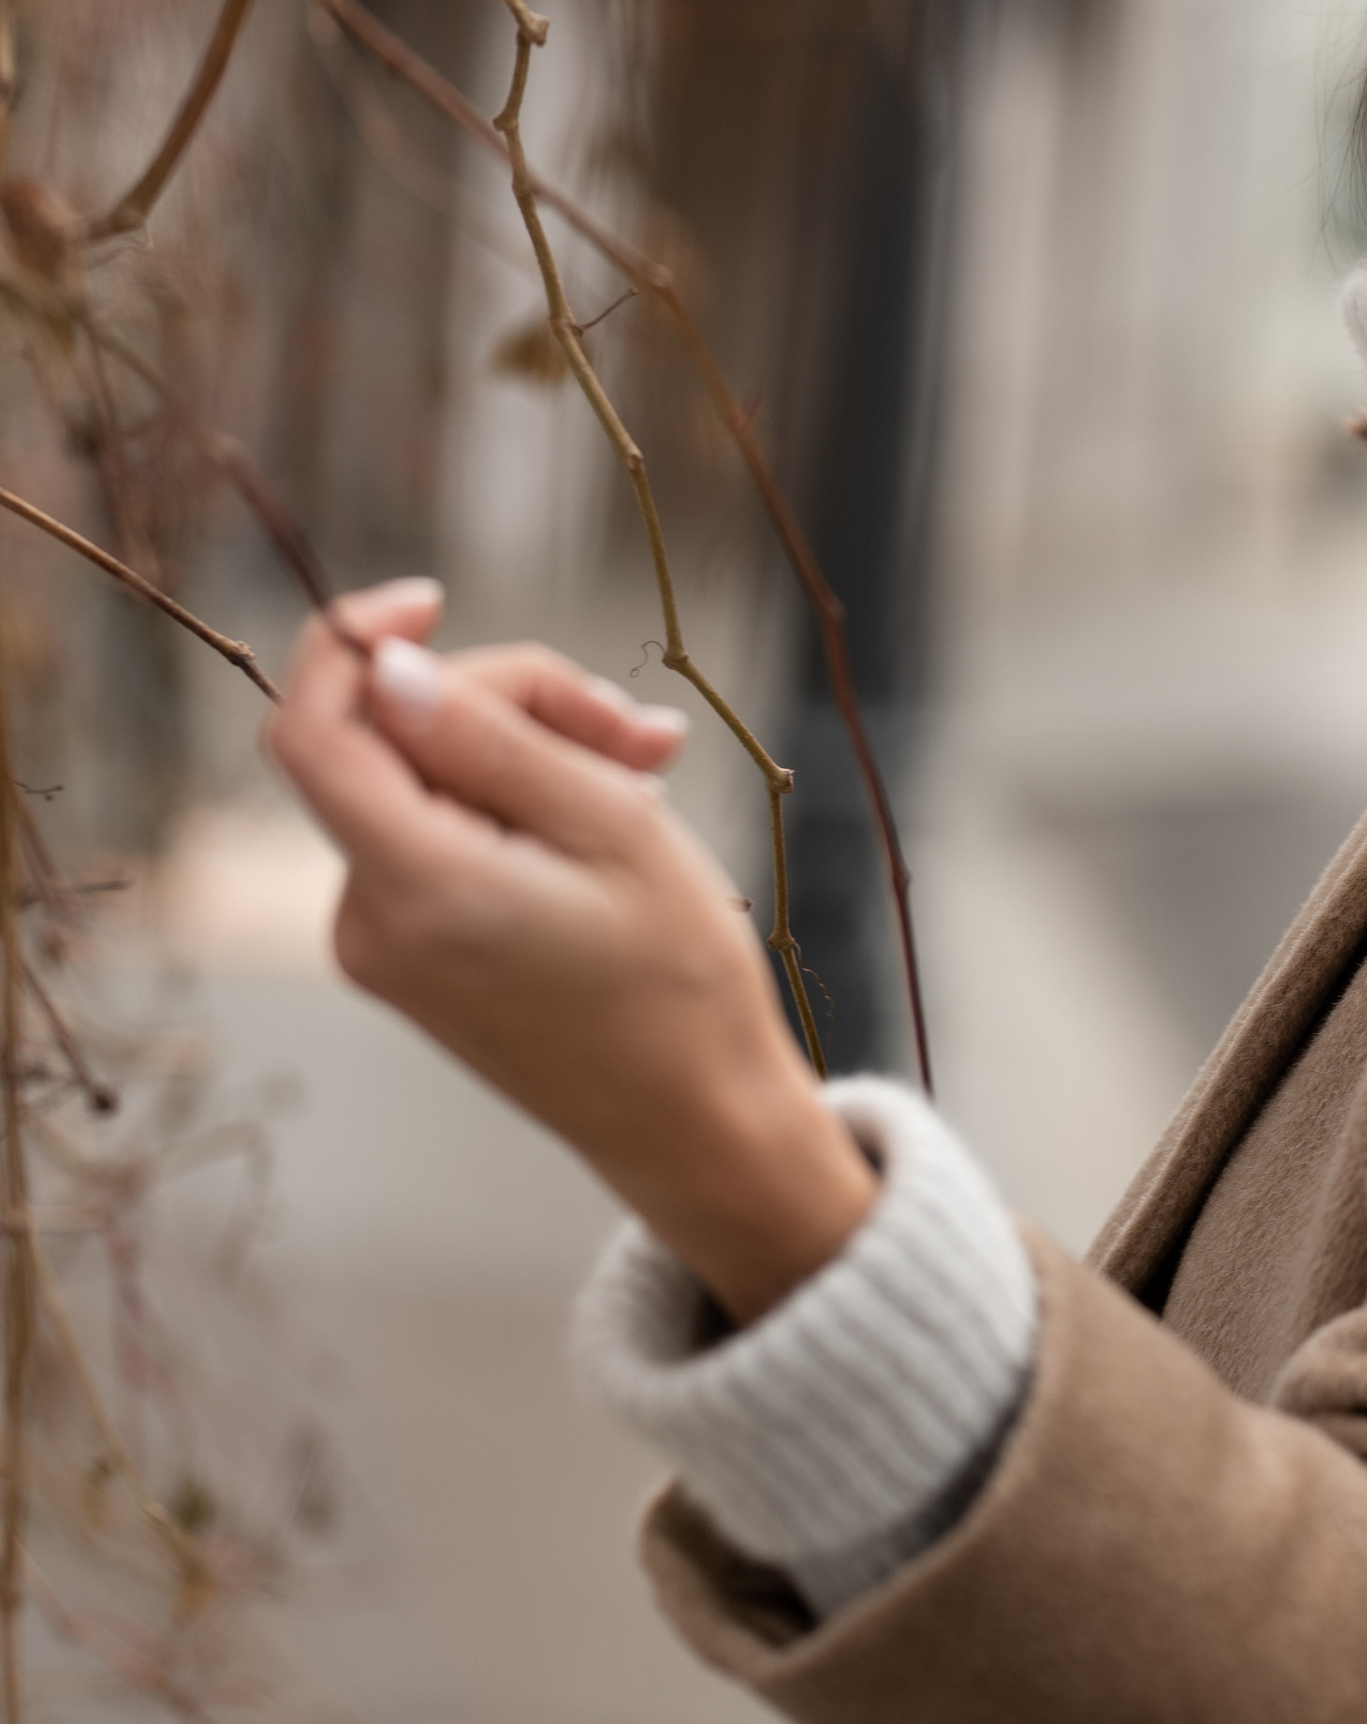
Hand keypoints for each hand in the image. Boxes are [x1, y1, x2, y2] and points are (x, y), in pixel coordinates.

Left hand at [264, 581, 872, 1322]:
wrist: (696, 1123)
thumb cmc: (679, 981)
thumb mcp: (613, 828)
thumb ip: (492, 740)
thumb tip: (390, 669)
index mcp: (417, 888)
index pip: (314, 731)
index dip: (355, 644)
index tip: (434, 600)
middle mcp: (371, 922)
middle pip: (393, 745)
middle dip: (509, 707)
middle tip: (639, 732)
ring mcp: (384, 948)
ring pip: (424, 788)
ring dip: (529, 758)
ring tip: (645, 779)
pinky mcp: (412, 961)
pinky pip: (437, 843)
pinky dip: (513, 813)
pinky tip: (604, 829)